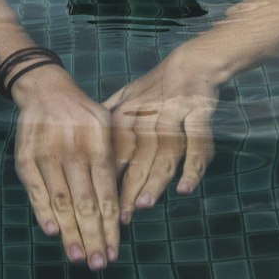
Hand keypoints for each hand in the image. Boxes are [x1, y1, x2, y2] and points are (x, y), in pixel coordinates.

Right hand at [13, 66, 119, 270]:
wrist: (45, 89)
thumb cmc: (82, 113)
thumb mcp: (106, 124)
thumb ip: (114, 160)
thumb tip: (124, 206)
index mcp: (97, 142)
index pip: (106, 191)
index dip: (110, 224)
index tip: (115, 250)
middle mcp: (73, 148)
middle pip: (85, 201)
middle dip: (93, 236)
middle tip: (99, 263)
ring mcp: (47, 153)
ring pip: (61, 200)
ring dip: (70, 232)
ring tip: (79, 257)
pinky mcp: (25, 157)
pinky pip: (35, 189)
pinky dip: (43, 211)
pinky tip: (53, 231)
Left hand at [103, 50, 218, 221]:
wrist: (192, 62)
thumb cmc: (157, 87)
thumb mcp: (127, 96)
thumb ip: (108, 116)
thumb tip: (81, 137)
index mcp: (128, 113)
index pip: (115, 149)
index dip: (108, 177)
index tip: (102, 205)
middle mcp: (148, 114)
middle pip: (138, 154)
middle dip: (129, 186)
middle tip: (122, 216)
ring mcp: (174, 113)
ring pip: (164, 151)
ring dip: (155, 178)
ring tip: (145, 204)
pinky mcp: (198, 113)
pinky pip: (197, 143)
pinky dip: (192, 167)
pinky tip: (184, 188)